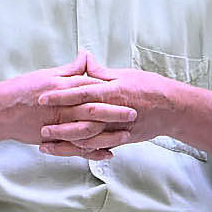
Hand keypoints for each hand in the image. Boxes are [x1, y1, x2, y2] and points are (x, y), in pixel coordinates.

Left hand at [27, 53, 168, 160]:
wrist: (172, 109)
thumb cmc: (148, 87)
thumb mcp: (124, 74)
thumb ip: (101, 72)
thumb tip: (83, 58)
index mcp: (111, 91)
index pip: (81, 92)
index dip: (60, 95)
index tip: (42, 96)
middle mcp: (112, 111)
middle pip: (80, 119)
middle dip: (59, 123)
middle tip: (39, 126)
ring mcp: (116, 128)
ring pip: (87, 138)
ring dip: (65, 142)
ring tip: (46, 144)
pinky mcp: (120, 139)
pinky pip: (99, 147)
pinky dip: (82, 152)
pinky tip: (68, 153)